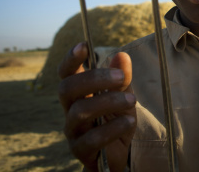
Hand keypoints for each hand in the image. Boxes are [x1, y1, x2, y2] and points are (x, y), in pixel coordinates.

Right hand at [58, 43, 136, 171]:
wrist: (119, 153)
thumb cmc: (116, 118)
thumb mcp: (123, 95)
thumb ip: (122, 78)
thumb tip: (122, 55)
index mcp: (79, 92)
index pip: (66, 73)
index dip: (70, 59)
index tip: (84, 45)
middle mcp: (70, 109)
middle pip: (67, 88)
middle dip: (93, 79)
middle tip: (121, 77)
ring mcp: (73, 130)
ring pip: (79, 112)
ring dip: (107, 102)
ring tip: (132, 101)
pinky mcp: (81, 150)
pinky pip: (91, 139)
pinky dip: (112, 128)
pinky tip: (129, 121)